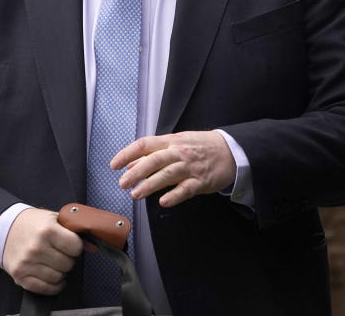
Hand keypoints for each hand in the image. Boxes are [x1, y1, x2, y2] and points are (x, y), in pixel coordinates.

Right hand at [2, 208, 82, 294]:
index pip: (75, 247)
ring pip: (58, 277)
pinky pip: (45, 288)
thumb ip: (74, 231)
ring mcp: (27, 263)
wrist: (5, 229)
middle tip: (60, 252)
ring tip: (53, 262)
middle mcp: (36, 247)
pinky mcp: (20, 276)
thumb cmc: (32, 223)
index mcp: (47, 230)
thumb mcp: (54, 218)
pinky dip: (53, 285)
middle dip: (67, 259)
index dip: (75, 246)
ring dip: (60, 272)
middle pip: (68, 264)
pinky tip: (52, 276)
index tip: (70, 244)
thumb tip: (93, 246)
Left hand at [112, 131, 236, 207]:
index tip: (114, 165)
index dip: (127, 154)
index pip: (145, 145)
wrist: (230, 150)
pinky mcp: (201, 181)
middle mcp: (179, 152)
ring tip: (136, 194)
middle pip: (155, 160)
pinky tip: (164, 202)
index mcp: (170, 142)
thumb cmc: (200, 147)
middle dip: (136, 172)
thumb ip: (153, 154)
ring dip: (150, 184)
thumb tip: (130, 164)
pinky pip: (187, 188)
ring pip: (168, 174)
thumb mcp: (176, 144)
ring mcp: (190, 167)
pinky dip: (175, 195)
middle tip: (122, 183)